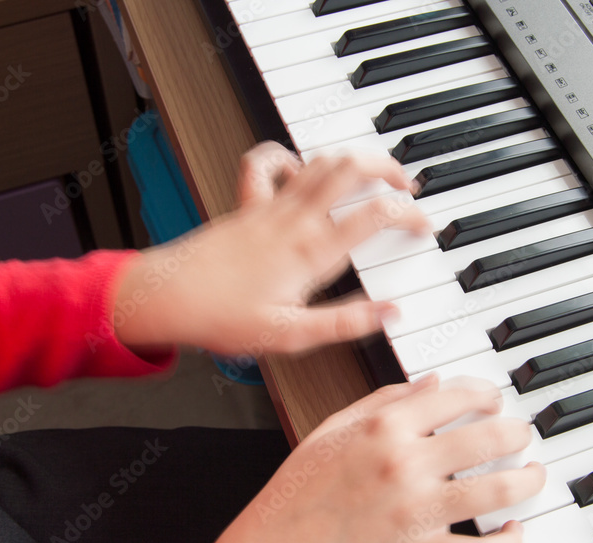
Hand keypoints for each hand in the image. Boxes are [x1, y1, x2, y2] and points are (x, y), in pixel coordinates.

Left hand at [114, 143, 427, 355]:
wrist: (166, 297)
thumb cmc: (222, 317)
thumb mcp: (291, 335)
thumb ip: (345, 323)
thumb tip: (389, 314)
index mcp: (311, 251)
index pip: (375, 216)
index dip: (410, 214)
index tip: (426, 224)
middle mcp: (294, 219)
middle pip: (351, 167)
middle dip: (389, 168)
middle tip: (408, 186)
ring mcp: (270, 207)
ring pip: (319, 160)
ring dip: (353, 158)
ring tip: (373, 173)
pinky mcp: (247, 205)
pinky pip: (265, 163)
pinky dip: (287, 156)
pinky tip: (299, 168)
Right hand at [165, 375, 545, 542]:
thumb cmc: (297, 492)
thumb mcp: (332, 429)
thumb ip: (384, 400)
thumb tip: (432, 382)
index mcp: (384, 429)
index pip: (455, 395)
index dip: (485, 394)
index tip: (494, 400)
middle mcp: (406, 465)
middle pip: (488, 438)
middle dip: (517, 432)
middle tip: (521, 434)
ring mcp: (417, 512)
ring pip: (497, 490)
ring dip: (528, 480)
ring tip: (533, 475)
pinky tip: (514, 531)